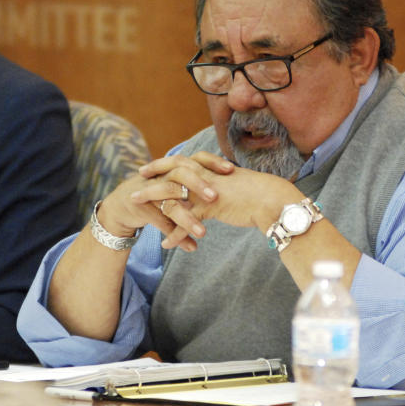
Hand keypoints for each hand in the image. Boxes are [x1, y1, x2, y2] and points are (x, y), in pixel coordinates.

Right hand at [97, 152, 230, 250]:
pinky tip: (191, 247)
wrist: (121, 205)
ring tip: (203, 233)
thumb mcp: (177, 188)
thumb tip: (226, 203)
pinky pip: (160, 222)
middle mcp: (161, 176)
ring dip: (187, 218)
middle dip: (198, 185)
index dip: (212, 162)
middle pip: (180, 174)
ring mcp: (149, 191)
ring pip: (170, 202)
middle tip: (215, 196)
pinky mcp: (139, 207)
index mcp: (173, 169)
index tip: (231, 169)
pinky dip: (175, 235)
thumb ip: (197, 192)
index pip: (195, 158)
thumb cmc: (156, 196)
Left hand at [138, 153, 302, 247]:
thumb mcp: (231, 184)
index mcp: (208, 168)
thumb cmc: (255, 192)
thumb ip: (216, 184)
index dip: (161, 165)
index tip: (146, 169)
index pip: (179, 161)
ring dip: (153, 205)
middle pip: (169, 175)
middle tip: (133, 190)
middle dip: (149, 182)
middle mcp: (204, 176)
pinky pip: (186, 221)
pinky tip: (166, 244)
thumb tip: (209, 187)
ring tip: (139, 216)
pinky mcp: (211, 206)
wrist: (271, 198)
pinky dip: (175, 234)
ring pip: (172, 196)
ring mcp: (205, 190)